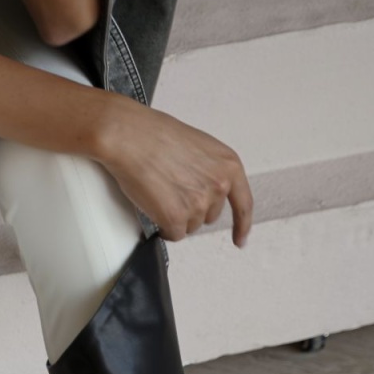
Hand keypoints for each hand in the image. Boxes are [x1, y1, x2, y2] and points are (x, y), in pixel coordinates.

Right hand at [93, 94, 253, 247]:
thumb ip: (210, 170)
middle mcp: (219, 185)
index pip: (244, 203)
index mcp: (228, 164)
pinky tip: (155, 210)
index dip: (242, 225)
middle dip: (192, 209)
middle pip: (210, 216)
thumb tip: (206, 189)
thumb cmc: (155, 135)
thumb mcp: (199, 146)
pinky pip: (174, 234)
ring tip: (161, 193)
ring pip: (190, 226)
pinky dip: (164, 228)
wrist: (129, 137)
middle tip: (173, 191)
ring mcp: (198, 203)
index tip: (240, 239)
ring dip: (176, 217)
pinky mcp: (176, 218)